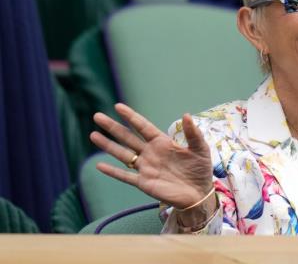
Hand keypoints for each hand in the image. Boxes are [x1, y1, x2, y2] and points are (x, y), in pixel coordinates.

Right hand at [90, 103, 213, 209]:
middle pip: (128, 137)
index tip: (118, 106)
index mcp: (162, 142)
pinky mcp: (144, 183)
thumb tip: (186, 114)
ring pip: (122, 154)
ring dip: (108, 145)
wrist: (199, 193)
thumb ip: (193, 133)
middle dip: (113, 127)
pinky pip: (125, 176)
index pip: (143, 126)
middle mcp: (151, 153)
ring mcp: (146, 168)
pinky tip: (99, 165)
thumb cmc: (201, 169)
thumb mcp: (200, 148)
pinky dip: (112, 171)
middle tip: (97, 116)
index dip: (131, 116)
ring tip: (93, 135)